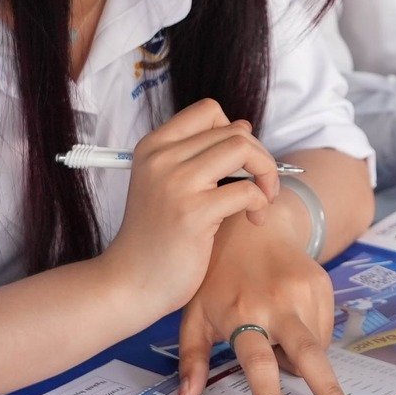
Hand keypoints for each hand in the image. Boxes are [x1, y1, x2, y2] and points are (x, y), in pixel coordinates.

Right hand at [95, 99, 279, 314]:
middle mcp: (161, 158)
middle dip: (260, 156)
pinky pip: (247, 190)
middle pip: (234, 130)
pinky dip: (260, 203)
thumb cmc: (155, 238)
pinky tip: (254, 220)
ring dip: (266, 173)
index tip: (239, 163)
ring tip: (262, 200)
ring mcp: (176, 184)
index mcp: (153, 146)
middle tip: (261, 186)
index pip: (208, 111)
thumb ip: (197, 156)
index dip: (234, 131)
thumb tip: (243, 126)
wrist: (129, 284)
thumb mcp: (165, 184)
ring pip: (243, 148)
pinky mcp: (193, 213)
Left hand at [176, 234, 356, 394]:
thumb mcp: (194, 314)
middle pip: (308, 356)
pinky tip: (289, 322)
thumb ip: (192, 359)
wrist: (251, 226)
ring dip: (301, 360)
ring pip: (316, 348)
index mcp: (240, 314)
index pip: (258, 365)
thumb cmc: (215, 277)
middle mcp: (275, 303)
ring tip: (276, 339)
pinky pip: (324, 331)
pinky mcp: (321, 284)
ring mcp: (302, 292)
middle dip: (329, 394)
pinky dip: (310, 340)